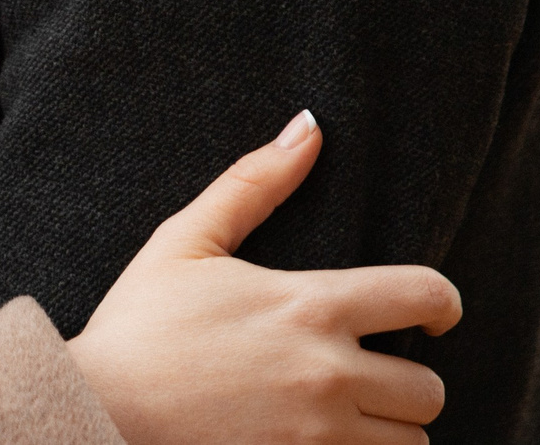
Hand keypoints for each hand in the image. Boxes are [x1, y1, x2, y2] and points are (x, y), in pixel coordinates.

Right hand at [65, 110, 461, 444]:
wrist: (98, 409)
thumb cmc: (138, 323)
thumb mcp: (185, 242)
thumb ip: (253, 184)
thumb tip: (309, 126)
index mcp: (310, 306)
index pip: (427, 296)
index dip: (442, 305)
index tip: (427, 318)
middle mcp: (328, 373)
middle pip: (430, 388)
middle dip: (405, 383)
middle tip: (366, 377)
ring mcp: (320, 436)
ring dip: (388, 432)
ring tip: (345, 418)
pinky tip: (322, 442)